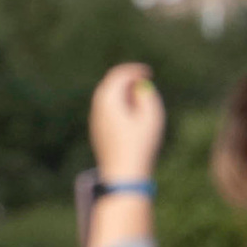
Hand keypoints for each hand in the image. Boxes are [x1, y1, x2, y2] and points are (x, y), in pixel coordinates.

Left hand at [88, 62, 165, 182]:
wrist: (123, 175)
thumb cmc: (140, 146)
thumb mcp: (151, 116)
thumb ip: (146, 95)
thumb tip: (138, 88)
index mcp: (108, 100)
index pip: (118, 75)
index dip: (134, 71)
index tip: (149, 74)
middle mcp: (98, 109)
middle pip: (110, 85)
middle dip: (127, 81)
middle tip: (144, 84)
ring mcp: (95, 121)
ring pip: (108, 99)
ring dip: (123, 95)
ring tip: (141, 104)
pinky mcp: (98, 133)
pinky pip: (107, 112)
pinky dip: (119, 107)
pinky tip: (132, 120)